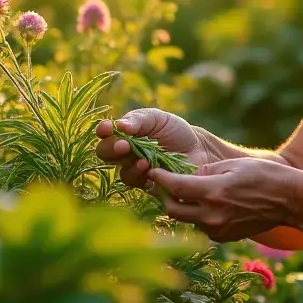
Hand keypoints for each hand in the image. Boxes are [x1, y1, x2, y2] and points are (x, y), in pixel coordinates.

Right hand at [94, 108, 214, 189]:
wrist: (199, 149)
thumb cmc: (176, 131)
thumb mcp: (157, 118)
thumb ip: (138, 119)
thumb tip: (119, 125)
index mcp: (125, 134)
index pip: (106, 134)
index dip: (103, 131)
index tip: (106, 129)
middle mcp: (126, 154)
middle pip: (106, 154)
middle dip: (112, 149)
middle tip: (123, 145)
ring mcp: (136, 170)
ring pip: (121, 171)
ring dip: (129, 165)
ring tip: (142, 160)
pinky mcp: (147, 185)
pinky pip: (136, 184)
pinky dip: (140, 176)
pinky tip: (149, 168)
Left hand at [146, 157, 294, 241]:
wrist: (286, 200)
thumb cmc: (262, 175)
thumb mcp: (231, 165)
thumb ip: (204, 172)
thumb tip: (184, 176)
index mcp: (213, 192)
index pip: (175, 187)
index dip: (159, 178)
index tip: (152, 170)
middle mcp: (212, 215)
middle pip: (172, 209)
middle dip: (163, 196)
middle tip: (161, 184)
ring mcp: (217, 229)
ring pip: (185, 219)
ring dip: (180, 206)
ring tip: (181, 192)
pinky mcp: (223, 237)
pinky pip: (200, 226)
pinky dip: (196, 215)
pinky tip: (202, 203)